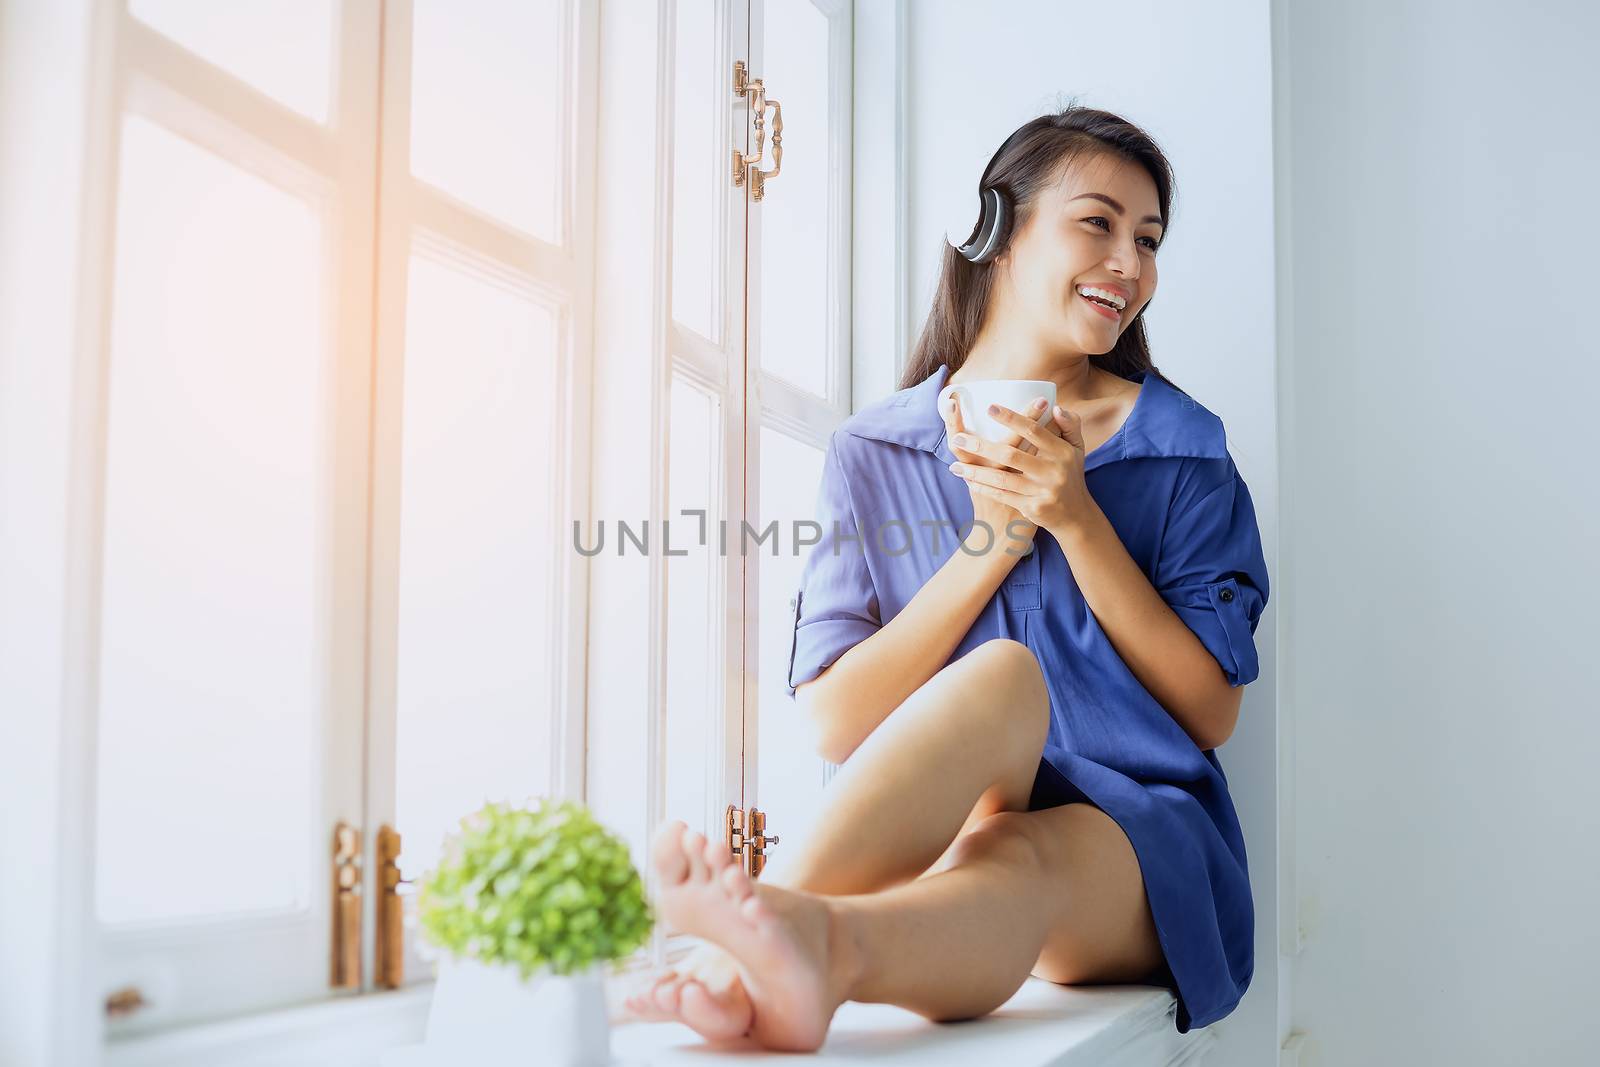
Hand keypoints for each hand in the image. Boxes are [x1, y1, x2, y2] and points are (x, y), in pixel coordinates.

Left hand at [946, 400, 1096, 539]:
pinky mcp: (1033, 508)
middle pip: (1011, 455)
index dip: (1012, 418)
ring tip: (954, 467)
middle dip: (981, 446)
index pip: (1034, 431)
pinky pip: (1003, 496)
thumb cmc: (1071, 475)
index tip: (990, 408)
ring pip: (1002, 479)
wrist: (1075, 515)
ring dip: (976, 473)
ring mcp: (1042, 491)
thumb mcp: (1076, 449)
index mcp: (1062, 452)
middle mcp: (1053, 471)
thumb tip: (1056, 406)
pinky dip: (985, 489)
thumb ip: (1070, 425)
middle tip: (958, 437)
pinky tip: (968, 483)